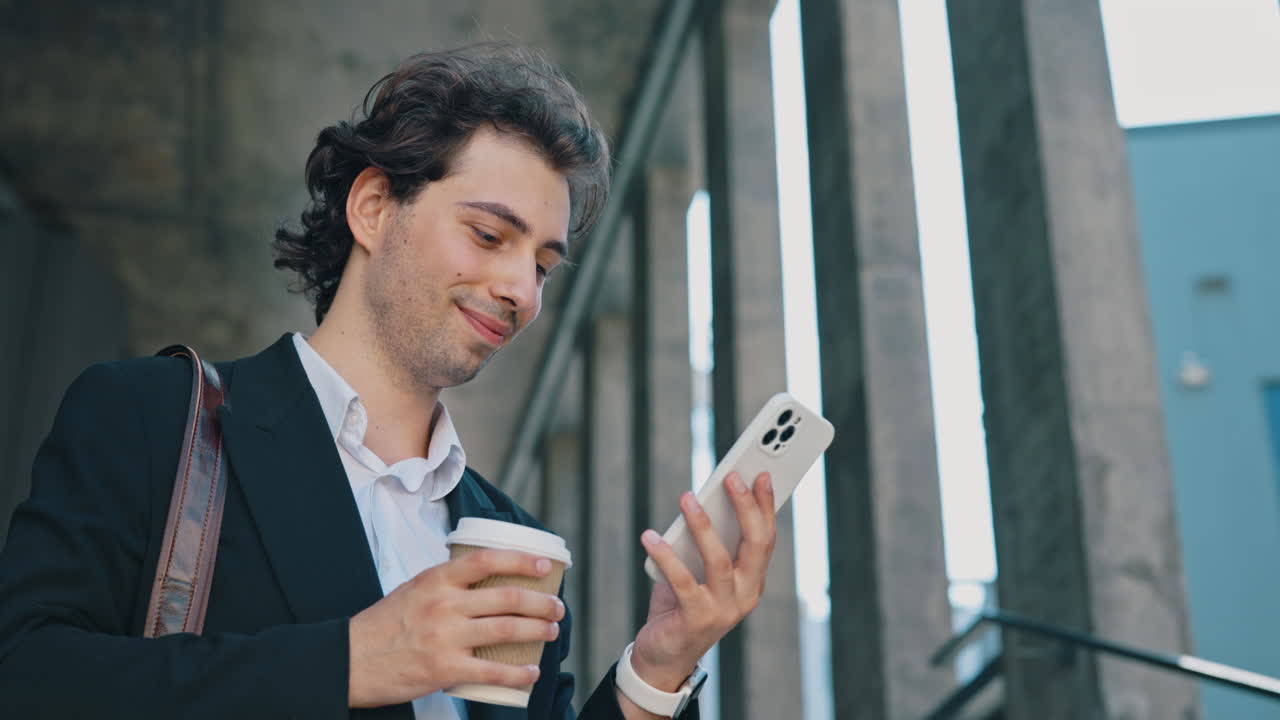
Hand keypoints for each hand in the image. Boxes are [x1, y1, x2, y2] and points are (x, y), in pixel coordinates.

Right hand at [347, 549, 565, 707]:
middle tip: (556, 607)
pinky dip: (518, 673)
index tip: (543, 566)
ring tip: (551, 631)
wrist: (351, 660)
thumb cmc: (384, 625)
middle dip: (541, 602)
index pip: (486, 561)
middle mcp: (443, 604)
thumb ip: (446, 584)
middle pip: (506, 597)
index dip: (521, 560)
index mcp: (436, 579)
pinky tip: (531, 672)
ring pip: (506, 630)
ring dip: (537, 630)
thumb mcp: (413, 589)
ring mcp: (445, 637)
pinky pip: (492, 670)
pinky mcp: (445, 669)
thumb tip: (484, 580)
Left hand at [631, 472, 776, 691]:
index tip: (763, 474)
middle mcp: (745, 596)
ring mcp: (723, 610)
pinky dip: (666, 556)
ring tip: (687, 497)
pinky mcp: (696, 619)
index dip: (765, 506)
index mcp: (752, 582)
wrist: (665, 656)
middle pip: (754, 545)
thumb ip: (703, 544)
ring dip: (703, 525)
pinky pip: (682, 582)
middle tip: (731, 476)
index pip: (766, 538)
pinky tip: (650, 536)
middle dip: (746, 507)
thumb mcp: (699, 571)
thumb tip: (700, 500)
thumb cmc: (682, 604)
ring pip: (719, 561)